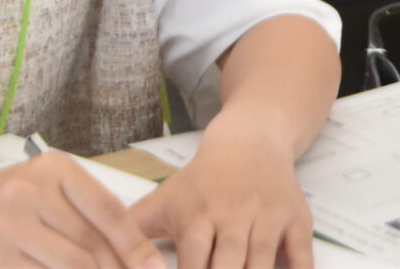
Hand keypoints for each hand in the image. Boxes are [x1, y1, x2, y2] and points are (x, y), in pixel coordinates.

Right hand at [0, 157, 163, 268]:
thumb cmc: (1, 203)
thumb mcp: (43, 189)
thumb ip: (82, 210)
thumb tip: (131, 248)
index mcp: (54, 169)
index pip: (109, 210)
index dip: (135, 244)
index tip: (154, 267)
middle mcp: (32, 193)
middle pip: (93, 242)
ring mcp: (10, 227)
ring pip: (72, 265)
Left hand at [128, 121, 315, 268]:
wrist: (250, 142)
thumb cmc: (200, 181)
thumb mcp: (162, 201)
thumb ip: (130, 235)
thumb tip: (97, 259)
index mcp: (198, 217)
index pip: (192, 263)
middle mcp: (234, 217)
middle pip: (229, 266)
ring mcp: (268, 218)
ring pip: (263, 262)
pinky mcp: (297, 218)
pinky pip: (302, 252)